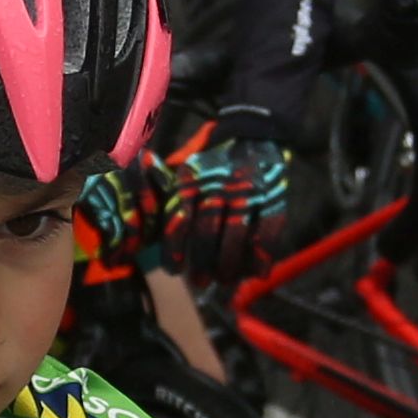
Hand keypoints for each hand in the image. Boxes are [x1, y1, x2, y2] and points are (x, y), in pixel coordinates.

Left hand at [160, 119, 292, 274]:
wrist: (253, 134)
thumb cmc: (211, 160)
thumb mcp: (184, 168)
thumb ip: (166, 192)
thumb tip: (142, 224)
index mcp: (193, 178)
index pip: (179, 219)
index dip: (175, 249)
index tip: (173, 269)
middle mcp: (219, 185)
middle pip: (208, 231)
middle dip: (201, 263)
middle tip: (198, 283)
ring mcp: (249, 192)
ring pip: (236, 235)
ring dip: (229, 265)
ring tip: (223, 281)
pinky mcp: (274, 198)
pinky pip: (267, 232)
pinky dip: (262, 256)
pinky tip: (256, 274)